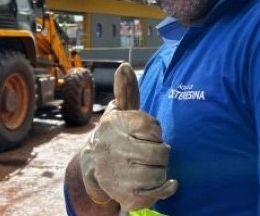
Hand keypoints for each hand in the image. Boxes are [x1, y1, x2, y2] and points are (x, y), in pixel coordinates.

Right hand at [79, 62, 177, 210]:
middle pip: (161, 152)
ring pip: (160, 173)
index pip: (154, 128)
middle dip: (161, 152)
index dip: (155, 131)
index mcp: (117, 126)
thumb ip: (127, 90)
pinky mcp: (126, 195)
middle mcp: (115, 149)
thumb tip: (125, 65)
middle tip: (152, 152)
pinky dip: (165, 189)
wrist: (94, 165)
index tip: (147, 133)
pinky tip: (166, 183)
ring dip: (162, 170)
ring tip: (151, 166)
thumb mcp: (120, 111)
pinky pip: (157, 193)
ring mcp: (120, 174)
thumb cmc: (115, 133)